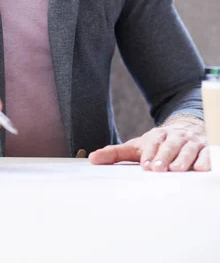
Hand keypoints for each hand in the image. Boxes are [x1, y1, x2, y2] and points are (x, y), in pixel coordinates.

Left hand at [88, 126, 209, 171]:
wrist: (185, 130)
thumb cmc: (157, 144)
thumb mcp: (137, 147)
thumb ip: (115, 153)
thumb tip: (92, 158)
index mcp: (157, 135)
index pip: (153, 142)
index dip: (149, 153)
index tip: (145, 165)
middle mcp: (175, 137)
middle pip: (170, 145)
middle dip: (164, 156)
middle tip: (158, 168)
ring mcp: (191, 143)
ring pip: (188, 149)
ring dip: (183, 159)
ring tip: (177, 170)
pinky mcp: (206, 149)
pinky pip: (208, 154)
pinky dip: (205, 160)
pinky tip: (200, 168)